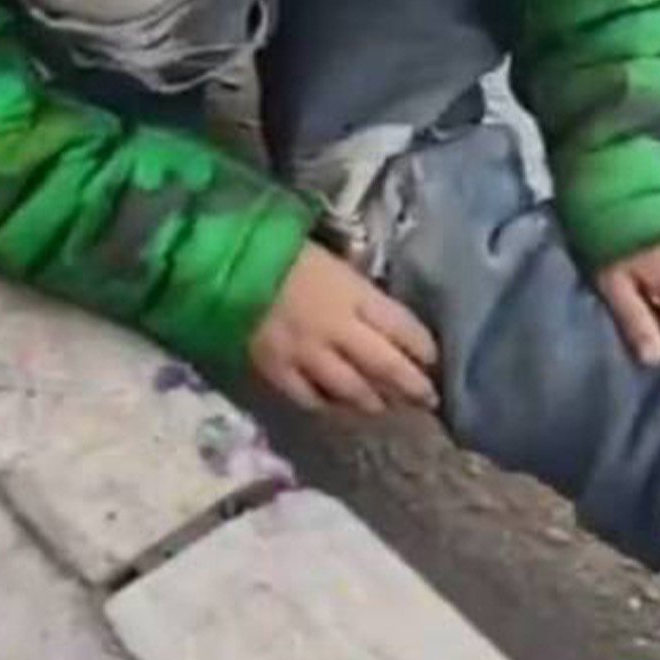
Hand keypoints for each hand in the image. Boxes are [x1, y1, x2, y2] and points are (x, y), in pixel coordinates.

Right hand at [247, 244, 439, 415]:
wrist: (224, 265)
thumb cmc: (284, 254)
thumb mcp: (335, 263)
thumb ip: (361, 293)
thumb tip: (387, 319)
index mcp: (355, 295)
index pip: (403, 328)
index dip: (423, 348)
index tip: (434, 360)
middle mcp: (337, 329)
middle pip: (386, 366)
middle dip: (412, 386)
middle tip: (427, 398)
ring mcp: (306, 354)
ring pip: (352, 389)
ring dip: (375, 401)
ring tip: (386, 406)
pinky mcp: (276, 371)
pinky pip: (310, 398)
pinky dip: (328, 404)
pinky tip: (337, 405)